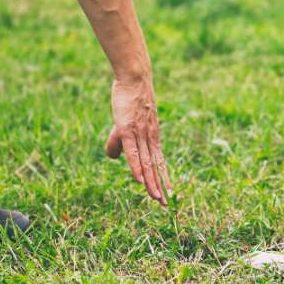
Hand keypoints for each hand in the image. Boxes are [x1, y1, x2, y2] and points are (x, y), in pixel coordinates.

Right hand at [105, 78, 171, 205]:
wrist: (134, 79)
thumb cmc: (130, 100)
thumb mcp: (123, 125)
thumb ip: (118, 142)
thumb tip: (113, 158)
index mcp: (152, 137)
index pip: (159, 162)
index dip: (164, 178)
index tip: (170, 194)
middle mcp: (150, 138)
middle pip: (155, 167)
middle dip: (160, 186)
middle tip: (165, 204)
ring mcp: (140, 134)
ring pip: (146, 163)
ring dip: (151, 182)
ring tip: (156, 198)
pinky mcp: (128, 129)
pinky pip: (133, 152)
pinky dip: (137, 167)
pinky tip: (139, 180)